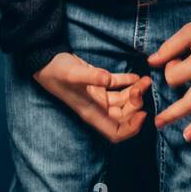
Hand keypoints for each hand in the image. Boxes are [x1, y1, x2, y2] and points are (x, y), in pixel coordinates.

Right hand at [34, 52, 151, 142]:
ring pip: (123, 100)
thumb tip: (108, 79)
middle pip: (123, 116)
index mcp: (92, 112)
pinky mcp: (97, 82)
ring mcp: (97, 95)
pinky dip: (128, 82)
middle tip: (142, 89)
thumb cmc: (56, 71)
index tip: (142, 114)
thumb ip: (92, 76)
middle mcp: (96, 107)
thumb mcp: (73, 74)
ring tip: (145, 80)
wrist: (45, 59)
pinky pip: (117, 86)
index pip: (116, 133)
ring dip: (135, 92)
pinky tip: (136, 76)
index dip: (131, 129)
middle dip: (135, 106)